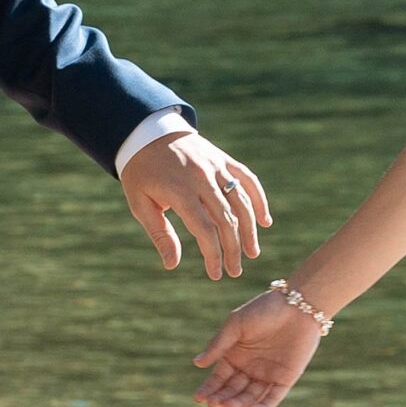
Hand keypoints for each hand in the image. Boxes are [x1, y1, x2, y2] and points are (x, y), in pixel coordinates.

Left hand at [119, 131, 271, 279]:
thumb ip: (160, 234)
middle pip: (227, 219)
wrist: (147, 132)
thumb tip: (172, 265)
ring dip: (250, 230)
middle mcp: (202, 178)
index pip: (205, 229)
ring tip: (252, 253)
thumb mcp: (140, 204)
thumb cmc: (141, 173)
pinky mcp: (223, 159)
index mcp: (179, 191)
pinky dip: (259, 200)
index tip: (216, 274)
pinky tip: (265, 221)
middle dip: (234, 249)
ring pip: (242, 201)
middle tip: (235, 271)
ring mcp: (216, 166)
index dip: (213, 255)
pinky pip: (247, 179)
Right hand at [193, 291, 321, 406]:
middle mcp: (249, 369)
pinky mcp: (285, 379)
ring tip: (228, 406)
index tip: (199, 398)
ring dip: (239, 403)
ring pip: (250, 396)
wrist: (297, 305)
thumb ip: (218, 345)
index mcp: (234, 356)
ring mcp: (267, 375)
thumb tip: (197, 363)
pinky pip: (272, 397)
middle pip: (232, 390)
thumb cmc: (263, 310)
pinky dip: (262, 406)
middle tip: (214, 404)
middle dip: (222, 398)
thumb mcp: (235, 324)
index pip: (218, 378)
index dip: (209, 389)